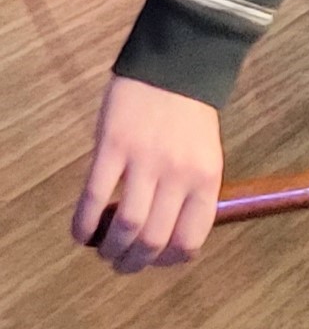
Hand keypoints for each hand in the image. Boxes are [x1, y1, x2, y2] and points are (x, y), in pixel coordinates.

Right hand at [72, 75, 224, 273]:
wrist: (177, 64)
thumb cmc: (190, 113)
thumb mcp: (205, 154)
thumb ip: (191, 190)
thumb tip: (169, 232)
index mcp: (207, 178)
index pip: (191, 238)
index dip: (169, 260)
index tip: (155, 262)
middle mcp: (179, 174)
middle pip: (155, 239)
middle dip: (135, 262)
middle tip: (121, 264)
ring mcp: (145, 161)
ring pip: (126, 226)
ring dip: (111, 248)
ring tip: (103, 251)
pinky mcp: (113, 148)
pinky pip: (95, 198)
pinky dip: (84, 224)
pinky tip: (81, 234)